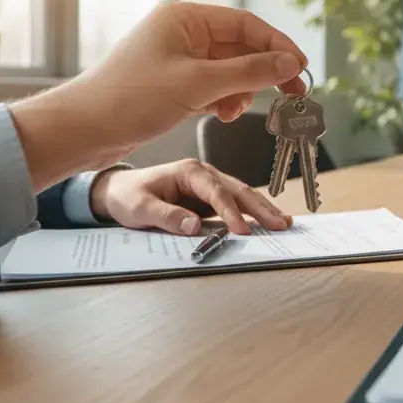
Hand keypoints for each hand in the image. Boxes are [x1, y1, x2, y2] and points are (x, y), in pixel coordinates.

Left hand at [11, 2, 308, 190]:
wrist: (81, 131)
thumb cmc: (131, 99)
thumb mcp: (199, 84)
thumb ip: (250, 72)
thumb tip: (291, 63)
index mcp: (184, 18)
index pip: (246, 24)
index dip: (278, 46)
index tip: (301, 69)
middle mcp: (181, 32)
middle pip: (240, 46)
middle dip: (263, 72)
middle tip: (291, 94)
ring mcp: (176, 58)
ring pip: (229, 69)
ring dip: (241, 90)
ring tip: (234, 112)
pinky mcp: (171, 83)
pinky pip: (212, 86)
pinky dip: (223, 100)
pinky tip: (219, 115)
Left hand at [91, 159, 293, 235]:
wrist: (118, 191)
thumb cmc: (128, 196)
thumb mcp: (139, 208)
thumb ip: (166, 216)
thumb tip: (194, 226)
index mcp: (188, 171)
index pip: (216, 191)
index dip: (231, 211)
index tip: (242, 230)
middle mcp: (203, 174)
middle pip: (238, 189)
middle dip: (261, 208)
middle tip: (280, 224)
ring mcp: (209, 185)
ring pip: (242, 195)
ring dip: (263, 209)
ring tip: (283, 223)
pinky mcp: (209, 198)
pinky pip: (235, 204)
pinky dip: (253, 213)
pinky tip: (267, 221)